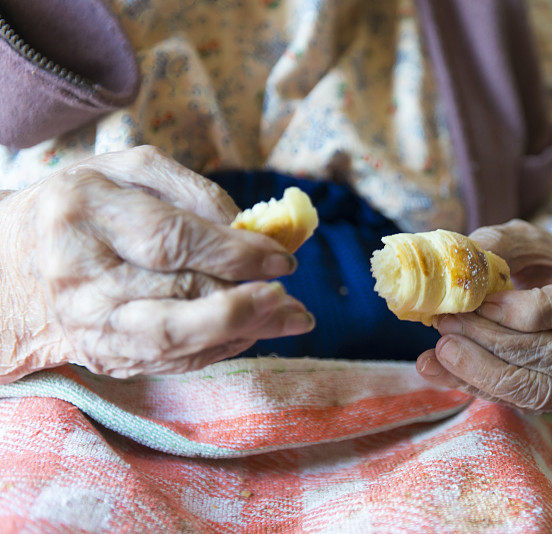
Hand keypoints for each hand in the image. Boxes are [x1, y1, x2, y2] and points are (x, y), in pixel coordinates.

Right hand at [0, 146, 313, 381]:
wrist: (11, 265)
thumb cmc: (84, 206)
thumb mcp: (128, 171)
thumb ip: (192, 191)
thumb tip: (255, 229)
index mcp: (84, 210)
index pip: (172, 239)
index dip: (234, 253)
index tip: (282, 258)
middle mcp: (80, 272)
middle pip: (180, 293)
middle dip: (250, 297)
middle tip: (294, 297)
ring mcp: (88, 321)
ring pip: (176, 336)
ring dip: (244, 330)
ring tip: (293, 319)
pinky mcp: (101, 352)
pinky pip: (170, 358)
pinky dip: (220, 347)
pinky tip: (253, 332)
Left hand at [416, 219, 551, 412]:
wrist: (550, 292)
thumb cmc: (542, 261)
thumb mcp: (525, 241)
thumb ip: (498, 246)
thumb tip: (465, 263)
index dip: (526, 310)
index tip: (482, 302)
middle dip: (494, 341)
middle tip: (447, 323)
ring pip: (539, 389)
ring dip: (481, 370)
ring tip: (440, 348)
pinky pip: (517, 402)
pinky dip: (472, 386)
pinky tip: (435, 368)